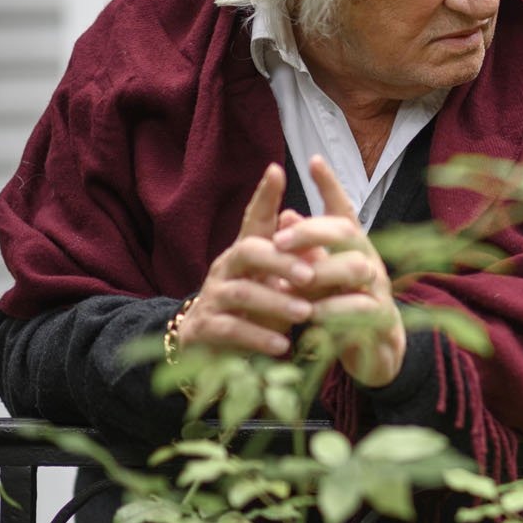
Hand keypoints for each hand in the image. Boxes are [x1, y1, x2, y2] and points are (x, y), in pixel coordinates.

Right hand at [180, 163, 315, 357]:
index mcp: (246, 253)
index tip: (276, 170)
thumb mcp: (279, 285)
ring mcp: (212, 297)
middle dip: (281, 261)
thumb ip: (298, 263)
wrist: (211, 351)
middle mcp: (226, 268)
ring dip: (275, 301)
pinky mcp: (203, 328)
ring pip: (241, 292)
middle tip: (310, 275)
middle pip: (248, 251)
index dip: (263, 196)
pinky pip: (229, 328)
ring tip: (304, 313)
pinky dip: (257, 336)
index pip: (253, 220)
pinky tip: (282, 345)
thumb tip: (319, 238)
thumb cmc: (256, 311)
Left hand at [271, 155, 406, 387]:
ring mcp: (380, 289)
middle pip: (348, 232)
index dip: (330, 185)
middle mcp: (369, 261)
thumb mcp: (318, 278)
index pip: (344, 210)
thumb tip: (283, 214)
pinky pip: (361, 309)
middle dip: (312, 232)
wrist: (375, 353)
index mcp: (352, 248)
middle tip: (279, 241)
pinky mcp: (382, 319)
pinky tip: (312, 315)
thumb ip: (305, 252)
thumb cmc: (342, 309)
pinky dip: (333, 310)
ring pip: (356, 268)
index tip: (313, 160)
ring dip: (321, 273)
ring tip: (292, 284)